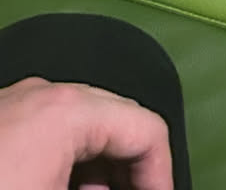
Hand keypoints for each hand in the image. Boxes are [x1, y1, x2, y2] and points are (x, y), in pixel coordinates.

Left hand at [0, 76, 173, 188]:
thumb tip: (144, 185)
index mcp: (69, 109)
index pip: (149, 129)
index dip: (163, 173)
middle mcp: (45, 92)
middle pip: (118, 120)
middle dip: (131, 166)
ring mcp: (16, 101)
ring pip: (83, 122)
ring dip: (99, 163)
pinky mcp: (0, 115)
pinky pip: (50, 127)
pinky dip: (68, 155)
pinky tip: (61, 185)